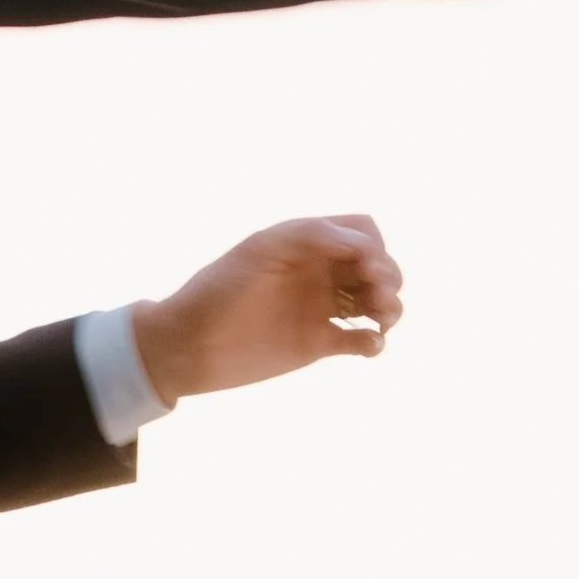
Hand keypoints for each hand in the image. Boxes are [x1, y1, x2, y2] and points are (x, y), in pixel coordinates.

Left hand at [130, 217, 403, 405]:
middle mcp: (319, 272)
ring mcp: (320, 307)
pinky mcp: (318, 344)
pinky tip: (370, 346)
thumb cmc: (218, 290)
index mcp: (307, 243)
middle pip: (377, 265)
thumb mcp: (260, 251)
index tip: (366, 266)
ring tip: (383, 321)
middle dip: (389, 276)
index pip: (362, 231)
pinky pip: (360, 339)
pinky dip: (374, 342)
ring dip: (390, 307)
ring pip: (375, 301)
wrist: (188, 346)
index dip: (374, 245)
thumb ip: (311, 236)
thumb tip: (366, 242)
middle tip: (378, 296)